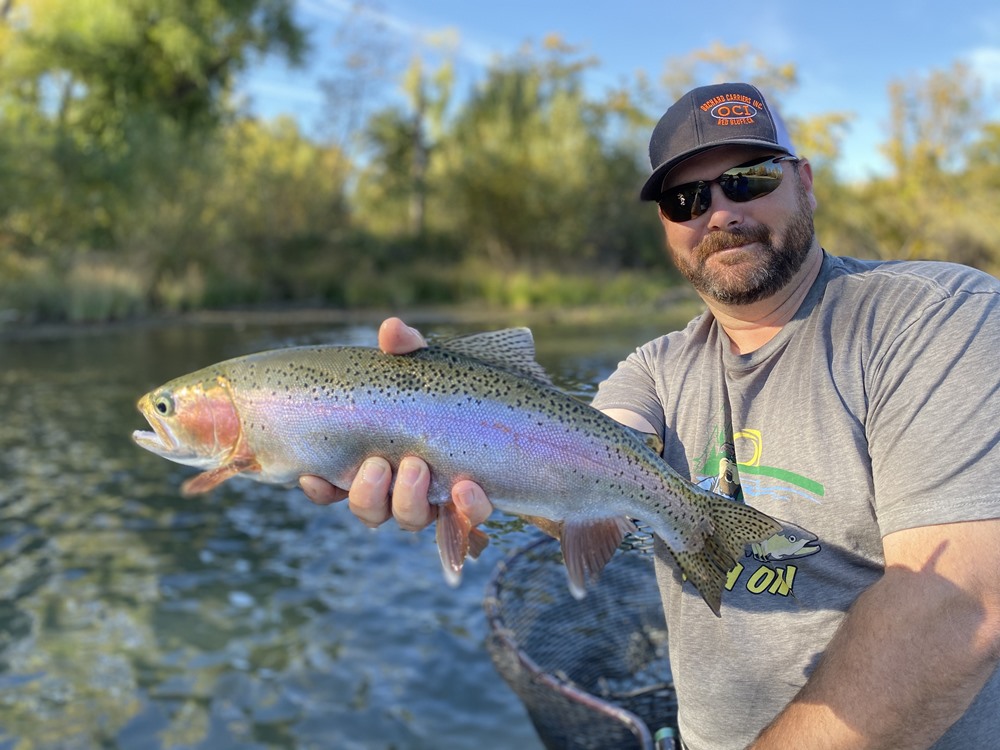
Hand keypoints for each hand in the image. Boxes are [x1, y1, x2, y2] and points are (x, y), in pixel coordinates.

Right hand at [298, 317, 492, 531]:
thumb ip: (408, 349)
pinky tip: (466, 487)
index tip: (315, 475)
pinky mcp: (475, 507)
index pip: (335, 485)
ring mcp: (438, 502)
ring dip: (407, 499)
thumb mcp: (431, 366)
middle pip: (369, 511)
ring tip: (417, 466)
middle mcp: (401, 488)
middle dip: (368, 494)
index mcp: (377, 459)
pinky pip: (467, 520)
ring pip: (409, 520)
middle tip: (380, 464)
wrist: (519, 419)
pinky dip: (466, 507)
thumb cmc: (455, 393)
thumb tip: (391, 330)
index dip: (320, 488)